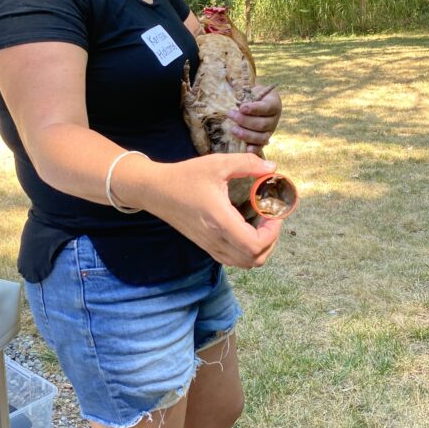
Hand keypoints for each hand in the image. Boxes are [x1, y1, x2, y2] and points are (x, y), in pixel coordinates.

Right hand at [142, 153, 283, 268]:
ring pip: (245, 263)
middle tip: (271, 217)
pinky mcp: (206, 246)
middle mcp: (215, 239)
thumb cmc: (184, 176)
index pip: (254, 245)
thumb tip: (272, 167)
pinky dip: (247, 251)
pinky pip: (233, 259)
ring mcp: (210, 246)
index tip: (274, 212)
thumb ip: (247, 164)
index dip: (272, 232)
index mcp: (219, 221)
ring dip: (260, 248)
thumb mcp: (217, 164)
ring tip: (262, 225)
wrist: (154, 191)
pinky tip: (247, 229)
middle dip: (271, 240)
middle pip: (254, 259)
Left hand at [227, 84, 281, 151]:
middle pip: (261, 124)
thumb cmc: (255, 96)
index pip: (265, 108)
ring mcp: (270, 131)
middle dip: (244, 121)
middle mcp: (274, 119)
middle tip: (230, 115)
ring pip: (261, 137)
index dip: (253, 109)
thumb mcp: (253, 92)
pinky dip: (254, 149)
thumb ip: (247, 95)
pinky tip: (246, 149)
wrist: (261, 103)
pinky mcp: (264, 140)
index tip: (241, 107)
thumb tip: (234, 96)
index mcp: (273, 105)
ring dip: (246, 134)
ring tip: (233, 129)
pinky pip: (261, 147)